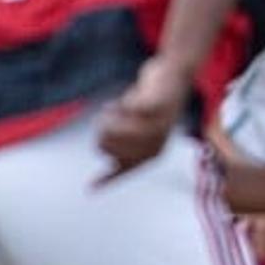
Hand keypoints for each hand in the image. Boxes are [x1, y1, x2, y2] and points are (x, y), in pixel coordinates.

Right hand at [97, 56, 192, 178]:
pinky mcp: (157, 104)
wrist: (174, 75)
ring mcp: (159, 123)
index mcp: (153, 151)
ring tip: (108, 112)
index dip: (107, 178)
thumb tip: (95, 184)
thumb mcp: (137, 130)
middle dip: (101, 135)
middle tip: (106, 121)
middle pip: (110, 148)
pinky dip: (116, 106)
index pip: (124, 168)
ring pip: (114, 129)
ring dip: (106, 119)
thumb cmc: (150, 104)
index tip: (89, 189)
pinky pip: (126, 108)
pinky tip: (110, 105)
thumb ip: (121, 150)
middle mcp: (157, 141)